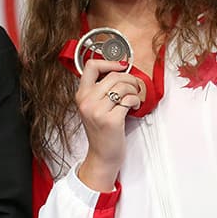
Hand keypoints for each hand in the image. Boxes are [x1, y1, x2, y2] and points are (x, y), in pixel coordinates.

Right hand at [75, 59, 142, 191]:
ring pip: (123, 86)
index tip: (120, 66)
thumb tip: (118, 71)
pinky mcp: (111, 120)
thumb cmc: (101, 131)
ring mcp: (97, 111)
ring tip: (133, 98)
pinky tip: (134, 106)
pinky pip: (129, 99)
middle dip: (129, 79)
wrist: (102, 155)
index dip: (109, 62)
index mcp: (81, 95)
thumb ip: (99, 90)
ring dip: (134, 90)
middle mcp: (86, 101)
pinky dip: (135, 101)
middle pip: (113, 76)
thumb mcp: (92, 107)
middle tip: (134, 86)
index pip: (90, 66)